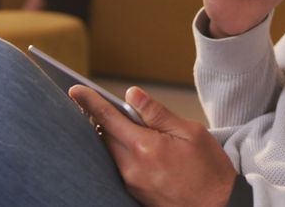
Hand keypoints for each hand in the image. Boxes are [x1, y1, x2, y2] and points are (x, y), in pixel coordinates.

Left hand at [69, 85, 236, 206]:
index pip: (107, 119)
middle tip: (104, 104)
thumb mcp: (190, 132)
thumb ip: (157, 113)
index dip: (89, 102)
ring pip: (111, 152)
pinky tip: (137, 147)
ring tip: (127, 125)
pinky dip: (121, 151)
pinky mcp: (134, 193)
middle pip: (103, 136)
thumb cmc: (209, 169)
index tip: (75, 91)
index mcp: (145, 148)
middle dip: (100, 118)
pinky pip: (119, 166)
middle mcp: (131, 168)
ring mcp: (131, 183)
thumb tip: (133, 95)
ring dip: (112, 136)